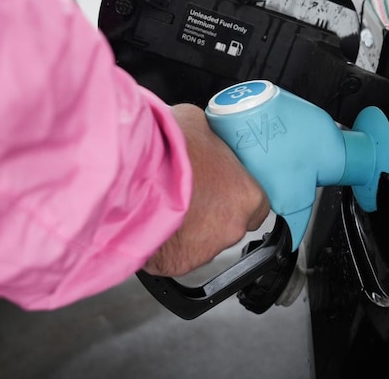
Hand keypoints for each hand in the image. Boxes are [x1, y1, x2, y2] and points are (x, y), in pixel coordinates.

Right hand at [143, 103, 269, 276]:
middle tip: (187, 190)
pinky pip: (174, 253)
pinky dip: (165, 241)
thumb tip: (204, 138)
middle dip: (210, 211)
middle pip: (228, 223)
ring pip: (201, 241)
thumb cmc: (168, 148)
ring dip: (187, 226)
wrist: (131, 173)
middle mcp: (232, 227)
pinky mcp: (176, 263)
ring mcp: (205, 250)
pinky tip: (152, 219)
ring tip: (165, 202)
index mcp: (247, 195)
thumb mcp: (198, 124)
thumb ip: (210, 140)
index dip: (235, 194)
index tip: (220, 186)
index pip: (257, 204)